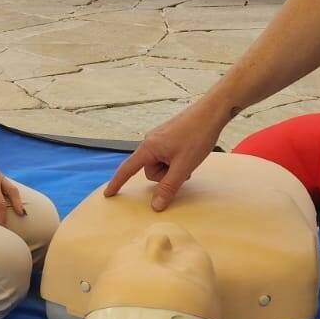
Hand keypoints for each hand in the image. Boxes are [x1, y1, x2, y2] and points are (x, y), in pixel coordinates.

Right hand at [103, 97, 230, 209]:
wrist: (211, 112)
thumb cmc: (197, 137)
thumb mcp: (183, 167)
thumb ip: (168, 187)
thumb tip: (155, 206)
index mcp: (149, 148)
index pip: (127, 168)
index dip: (117, 183)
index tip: (108, 194)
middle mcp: (150, 141)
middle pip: (150, 170)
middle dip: (166, 175)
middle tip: (184, 169)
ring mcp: (159, 138)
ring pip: (161, 164)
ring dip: (173, 168)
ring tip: (189, 160)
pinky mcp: (168, 136)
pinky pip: (167, 155)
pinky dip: (176, 161)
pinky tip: (190, 155)